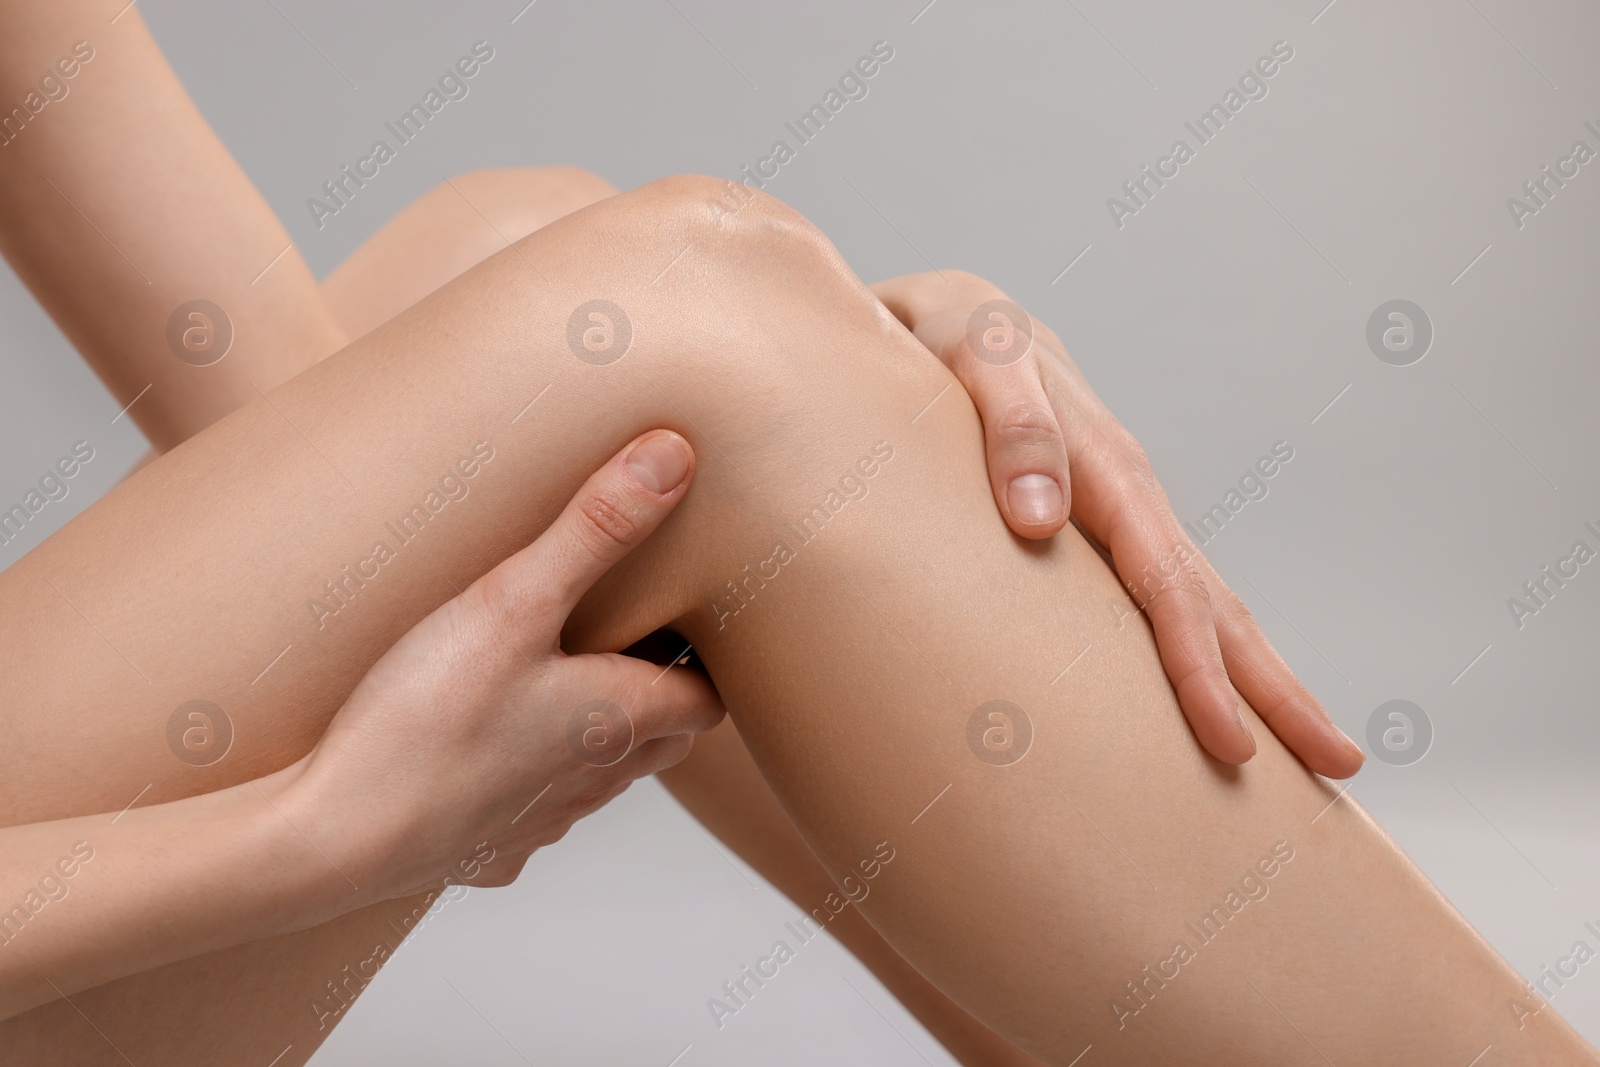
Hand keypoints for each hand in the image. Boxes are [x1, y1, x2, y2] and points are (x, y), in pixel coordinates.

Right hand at [284, 430, 724, 902]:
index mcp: (619, 721)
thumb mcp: (513, 601)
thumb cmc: (427, 720)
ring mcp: (539, 825)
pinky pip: (520, 816)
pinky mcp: (482, 853)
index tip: (682, 624)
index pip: (705, 699)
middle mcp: (594, 783)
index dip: (703, 663)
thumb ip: (594, 529)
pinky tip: (469, 748)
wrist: (329, 842)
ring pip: (593, 779)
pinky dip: (515, 781)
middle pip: (659, 740)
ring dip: (587, 735)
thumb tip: (673, 458)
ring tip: (544, 679)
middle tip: (621, 637)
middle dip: (654, 692)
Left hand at [872, 271, 1362, 777]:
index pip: (1169, 590)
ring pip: (1201, 607)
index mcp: (1110, 469)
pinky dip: (1199, 653)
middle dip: (1276, 693)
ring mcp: (1123, 519)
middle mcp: (1133, 501)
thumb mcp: (972, 357)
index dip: (1202, 672)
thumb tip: (1043, 519)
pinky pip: (1161, 598)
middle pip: (1217, 608)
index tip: (1234, 748)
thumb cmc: (954, 337)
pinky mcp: (1100, 530)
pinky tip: (1208, 697)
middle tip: (1340, 772)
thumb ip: (1010, 424)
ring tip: (1304, 759)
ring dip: (1254, 680)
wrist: (955, 317)